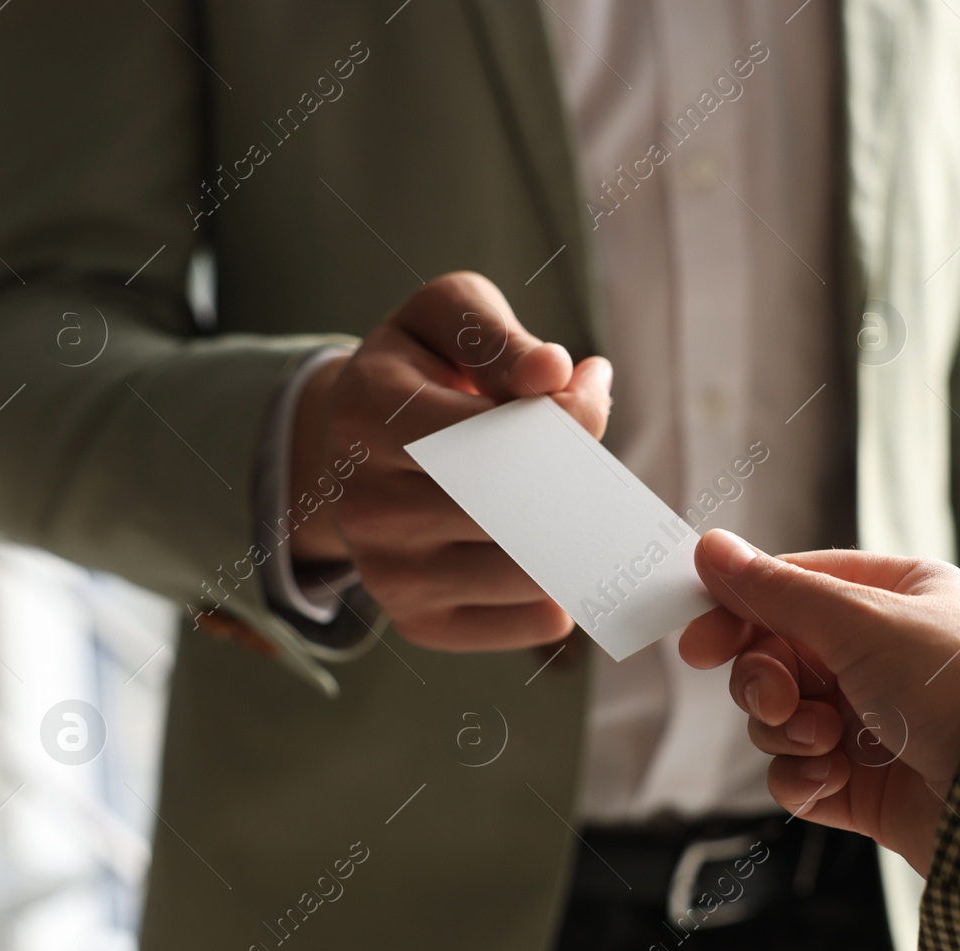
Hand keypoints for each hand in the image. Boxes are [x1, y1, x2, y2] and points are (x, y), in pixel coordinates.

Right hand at [288, 272, 611, 650]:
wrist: (359, 446)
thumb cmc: (422, 372)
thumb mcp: (446, 318)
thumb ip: (498, 335)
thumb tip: (554, 372)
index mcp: (367, 415)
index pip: (488, 431)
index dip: (563, 419)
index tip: (587, 399)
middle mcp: (367, 505)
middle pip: (513, 507)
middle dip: (579, 481)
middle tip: (600, 460)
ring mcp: (389, 574)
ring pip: (532, 570)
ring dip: (582, 536)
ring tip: (582, 499)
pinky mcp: (421, 623)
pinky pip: (532, 622)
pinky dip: (569, 588)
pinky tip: (556, 548)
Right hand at [678, 530, 959, 872]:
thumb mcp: (861, 620)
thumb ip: (777, 591)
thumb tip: (711, 550)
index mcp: (893, 598)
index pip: (792, 589)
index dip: (741, 612)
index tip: (700, 641)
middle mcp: (882, 656)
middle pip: (777, 656)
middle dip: (765, 680)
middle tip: (782, 697)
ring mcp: (873, 722)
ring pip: (780, 718)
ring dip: (787, 730)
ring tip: (827, 740)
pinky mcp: (867, 785)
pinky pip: (798, 775)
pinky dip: (802, 777)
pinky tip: (832, 778)